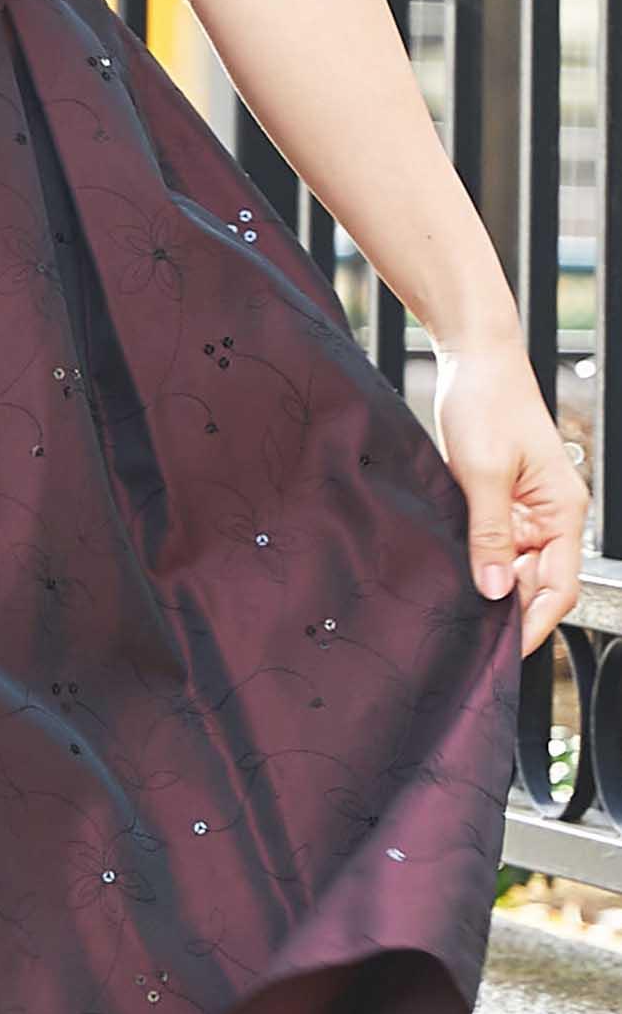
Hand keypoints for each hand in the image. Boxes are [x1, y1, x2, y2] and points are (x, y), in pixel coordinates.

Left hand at [431, 337, 589, 658]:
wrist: (473, 361)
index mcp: (563, 511)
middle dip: (506, 610)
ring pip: (512, 570)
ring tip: (451, 607)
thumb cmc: (486, 404)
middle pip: (536, 585)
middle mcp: (550, 517)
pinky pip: (493, 547)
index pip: (559, 587)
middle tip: (463, 634)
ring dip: (487, 587)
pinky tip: (450, 575)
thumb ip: (489, 535)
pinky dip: (476, 563)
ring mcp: (525, 512)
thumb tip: (495, 590)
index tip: (502, 652)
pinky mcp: (499, 503)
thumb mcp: (483, 474)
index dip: (533, 623)